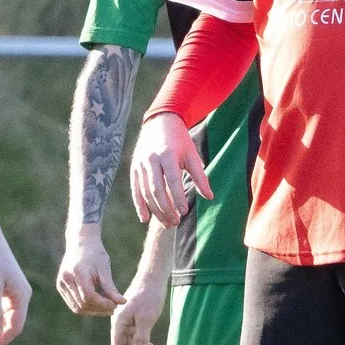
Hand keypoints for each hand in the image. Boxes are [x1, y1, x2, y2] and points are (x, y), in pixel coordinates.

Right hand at [56, 226, 125, 315]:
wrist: (81, 243)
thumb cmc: (95, 254)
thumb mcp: (105, 269)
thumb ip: (111, 288)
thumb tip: (122, 302)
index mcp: (78, 273)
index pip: (89, 297)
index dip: (103, 304)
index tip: (115, 304)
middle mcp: (66, 279)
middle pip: (83, 304)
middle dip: (99, 310)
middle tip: (113, 308)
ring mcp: (61, 283)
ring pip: (77, 307)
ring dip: (92, 311)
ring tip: (107, 308)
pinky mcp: (60, 286)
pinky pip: (73, 303)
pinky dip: (85, 307)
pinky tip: (97, 304)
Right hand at [108, 281, 163, 344]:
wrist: (153, 278)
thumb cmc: (149, 296)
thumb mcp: (147, 318)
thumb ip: (141, 337)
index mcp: (119, 322)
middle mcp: (120, 322)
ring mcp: (127, 320)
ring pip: (133, 341)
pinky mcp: (135, 317)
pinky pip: (137, 334)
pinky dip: (145, 342)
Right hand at [129, 112, 210, 227]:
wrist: (159, 122)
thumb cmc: (180, 141)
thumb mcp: (192, 155)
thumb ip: (200, 176)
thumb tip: (210, 197)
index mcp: (167, 154)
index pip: (172, 179)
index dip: (177, 197)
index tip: (184, 211)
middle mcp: (151, 159)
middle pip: (156, 189)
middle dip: (166, 208)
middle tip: (176, 222)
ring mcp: (140, 164)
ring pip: (145, 192)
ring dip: (155, 210)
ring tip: (166, 223)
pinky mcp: (134, 168)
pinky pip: (135, 189)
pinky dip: (139, 205)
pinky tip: (145, 218)